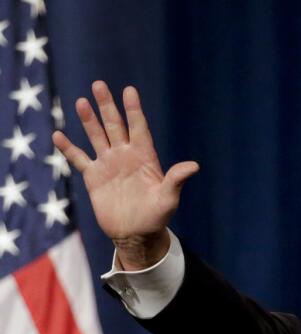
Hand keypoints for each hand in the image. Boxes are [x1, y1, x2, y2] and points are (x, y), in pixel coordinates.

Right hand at [52, 81, 197, 269]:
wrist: (136, 235)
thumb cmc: (156, 217)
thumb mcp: (168, 199)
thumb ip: (176, 180)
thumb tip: (194, 166)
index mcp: (144, 158)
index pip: (138, 128)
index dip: (134, 110)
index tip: (129, 91)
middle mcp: (125, 156)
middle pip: (115, 126)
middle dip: (107, 106)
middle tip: (99, 85)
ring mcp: (108, 165)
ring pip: (96, 136)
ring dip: (89, 120)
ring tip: (81, 102)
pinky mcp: (94, 177)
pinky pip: (79, 159)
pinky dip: (68, 148)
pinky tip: (58, 135)